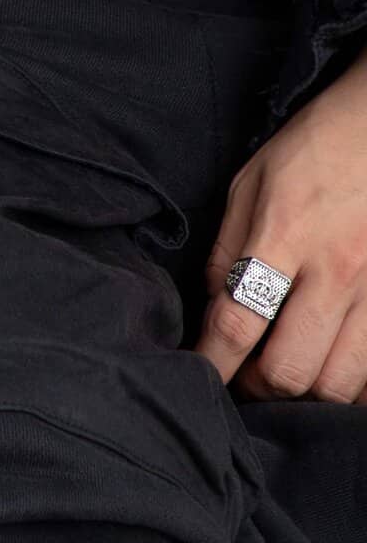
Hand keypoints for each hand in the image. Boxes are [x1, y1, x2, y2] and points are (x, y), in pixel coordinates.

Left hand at [195, 46, 366, 400]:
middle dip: (256, 386)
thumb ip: (226, 248)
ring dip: (303, 393)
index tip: (197, 374)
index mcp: (285, 234)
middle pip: (290, 371)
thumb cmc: (313, 148)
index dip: (212, 361)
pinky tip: (325, 364)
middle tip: (241, 376)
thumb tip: (213, 306)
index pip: (238, 323)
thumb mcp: (250, 182)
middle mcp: (335, 271)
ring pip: (337, 386)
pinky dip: (346, 384)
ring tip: (283, 374)